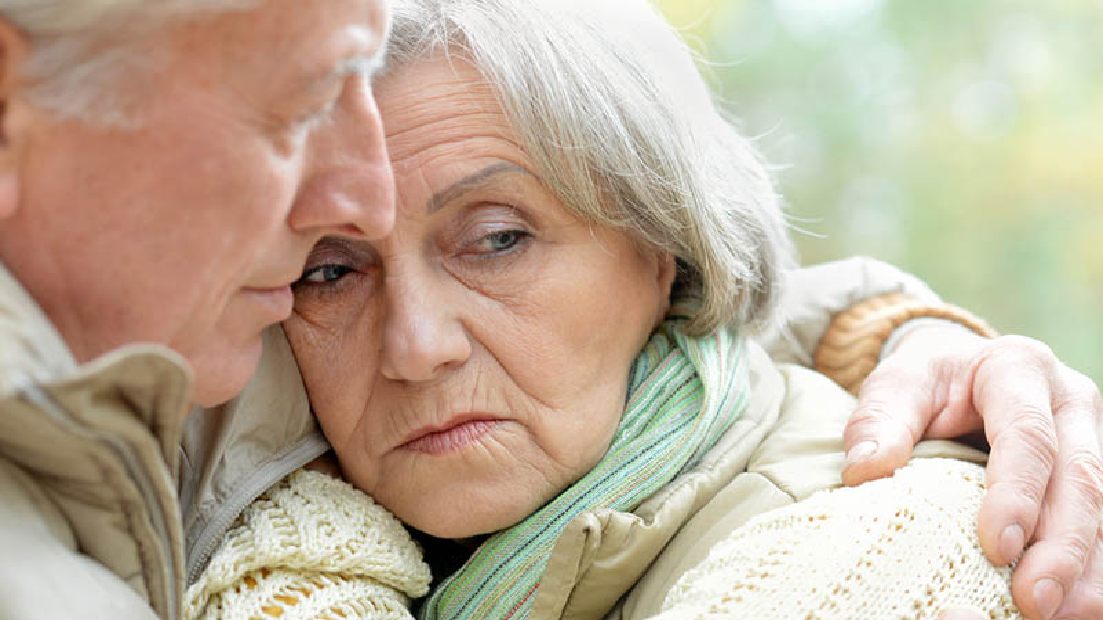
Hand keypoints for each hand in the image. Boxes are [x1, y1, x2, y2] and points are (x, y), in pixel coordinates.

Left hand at [842, 327, 1102, 619]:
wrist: (958, 370)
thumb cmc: (927, 382)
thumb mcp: (897, 385)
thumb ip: (879, 421)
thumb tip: (862, 471)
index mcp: (1019, 370)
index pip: (1028, 435)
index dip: (1017, 493)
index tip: (997, 547)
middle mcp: (1070, 404)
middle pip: (1080, 479)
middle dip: (1061, 547)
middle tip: (1031, 602)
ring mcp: (1090, 442)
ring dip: (1082, 571)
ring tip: (1050, 615)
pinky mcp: (1092, 480)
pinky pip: (1101, 529)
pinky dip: (1086, 575)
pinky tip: (1066, 609)